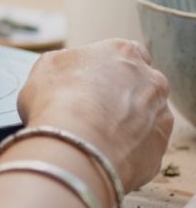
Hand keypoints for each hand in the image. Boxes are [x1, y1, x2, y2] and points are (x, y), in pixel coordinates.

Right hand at [17, 39, 172, 191]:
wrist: (74, 146)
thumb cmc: (56, 100)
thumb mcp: (46, 66)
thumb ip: (67, 63)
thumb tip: (70, 72)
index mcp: (124, 52)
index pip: (124, 54)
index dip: (104, 70)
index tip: (87, 84)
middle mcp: (152, 79)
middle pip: (140, 85)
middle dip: (120, 96)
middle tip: (91, 113)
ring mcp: (160, 114)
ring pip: (146, 117)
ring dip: (127, 124)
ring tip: (94, 139)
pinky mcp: (159, 148)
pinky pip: (143, 148)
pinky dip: (126, 151)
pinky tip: (102, 155)